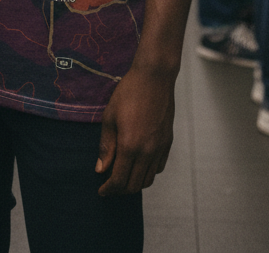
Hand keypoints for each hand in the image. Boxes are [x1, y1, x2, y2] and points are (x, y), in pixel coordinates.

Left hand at [95, 66, 175, 195]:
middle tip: (110, 185)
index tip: (102, 191)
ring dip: (135, 183)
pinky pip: (158, 167)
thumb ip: (106, 146)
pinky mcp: (167, 142)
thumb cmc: (129, 93)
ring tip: (123, 176)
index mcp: (130, 146)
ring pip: (148, 179)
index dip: (109, 189)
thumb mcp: (110, 117)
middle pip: (135, 185)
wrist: (154, 77)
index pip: (119, 180)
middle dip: (120, 190)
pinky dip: (148, 172)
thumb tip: (101, 169)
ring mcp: (160, 148)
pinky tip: (138, 164)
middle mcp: (147, 151)